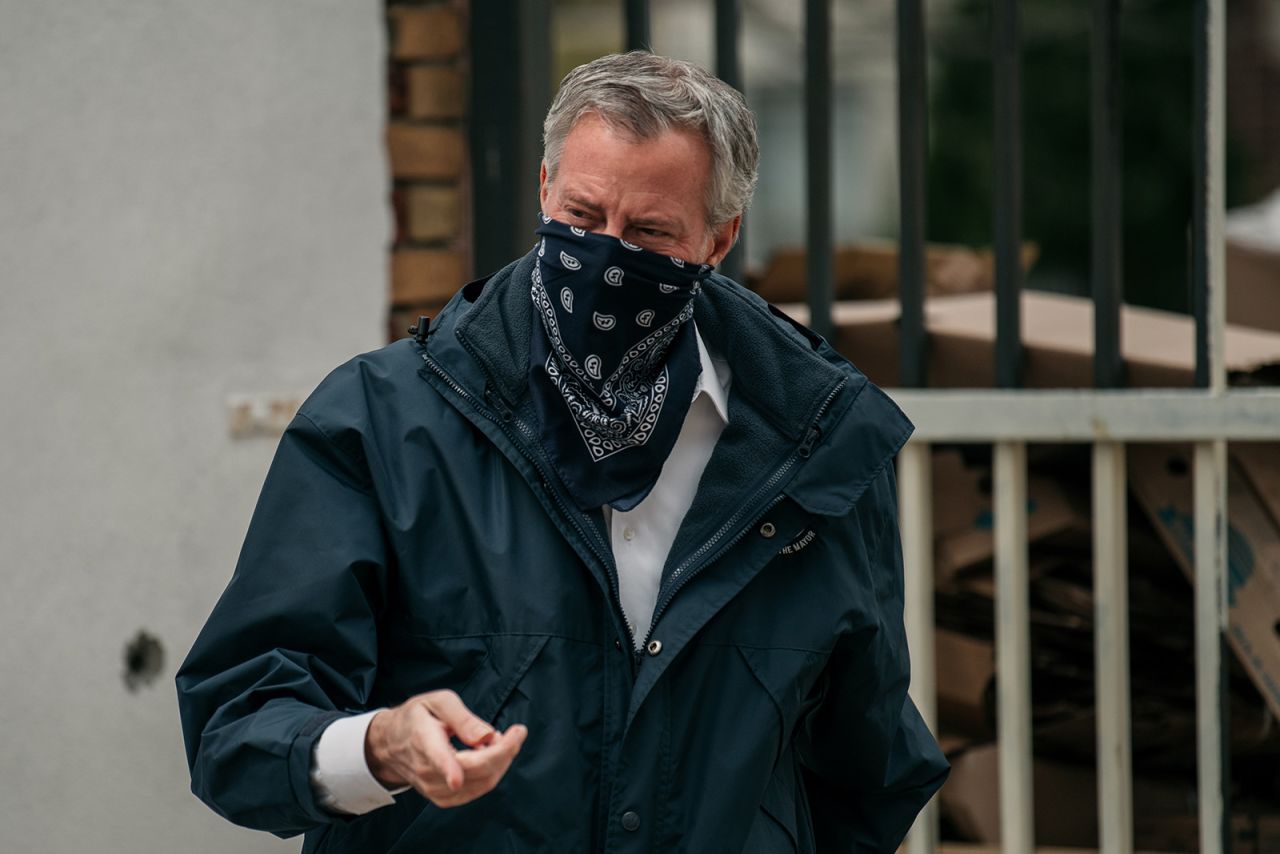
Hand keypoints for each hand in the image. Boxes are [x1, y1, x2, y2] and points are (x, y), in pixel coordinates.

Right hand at [365, 689, 527, 807]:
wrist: (392, 743)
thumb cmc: (417, 717)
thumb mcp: (438, 702)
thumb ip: (462, 718)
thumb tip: (486, 735)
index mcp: (424, 741)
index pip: (439, 759)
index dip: (450, 769)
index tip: (457, 777)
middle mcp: (428, 771)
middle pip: (476, 770)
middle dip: (505, 751)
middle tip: (517, 731)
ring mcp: (435, 788)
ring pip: (482, 782)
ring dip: (501, 761)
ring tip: (500, 739)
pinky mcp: (444, 798)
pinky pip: (478, 790)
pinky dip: (492, 773)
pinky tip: (490, 755)